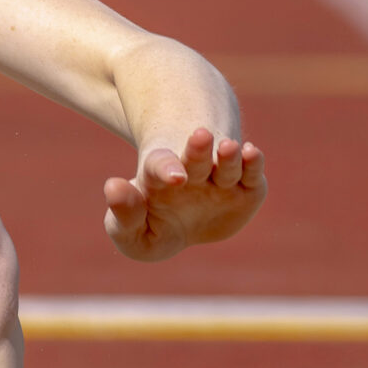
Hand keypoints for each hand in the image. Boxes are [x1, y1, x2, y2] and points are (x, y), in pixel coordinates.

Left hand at [103, 127, 265, 261]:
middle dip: (198, 150)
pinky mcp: (248, 191)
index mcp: (159, 179)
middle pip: (196, 158)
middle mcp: (193, 173)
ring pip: (226, 163)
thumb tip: (113, 186)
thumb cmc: (153, 225)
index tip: (173, 177)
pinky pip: (253, 174)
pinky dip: (254, 164)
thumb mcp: (130, 232)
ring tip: (229, 146)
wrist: (186, 224)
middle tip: (200, 136)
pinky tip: (252, 152)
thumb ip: (123, 214)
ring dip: (229, 156)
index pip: (159, 167)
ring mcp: (221, 180)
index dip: (166, 168)